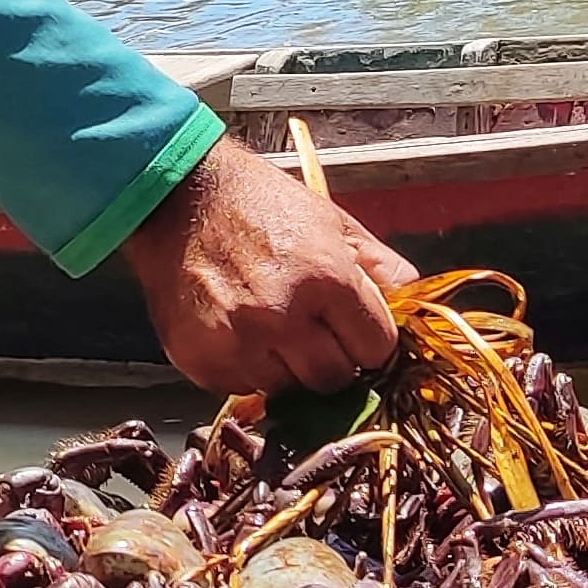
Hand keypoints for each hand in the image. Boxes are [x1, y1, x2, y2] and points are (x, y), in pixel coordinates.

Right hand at [117, 136, 413, 396]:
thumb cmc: (256, 203)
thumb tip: (412, 291)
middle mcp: (283, 317)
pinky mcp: (201, 359)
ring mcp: (238, 343)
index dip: (368, 341)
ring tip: (271, 329)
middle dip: (331, 360)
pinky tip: (239, 333)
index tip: (355, 332)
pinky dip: (245, 370)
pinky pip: (240, 387)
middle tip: (314, 334)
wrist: (175, 198)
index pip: (376, 349)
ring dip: (286, 368)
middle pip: (333, 380)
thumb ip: (376, 261)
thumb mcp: (328, 219)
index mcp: (326, 279)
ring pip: (286, 389)